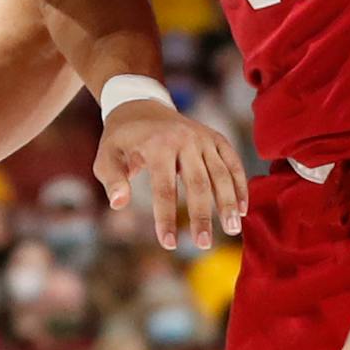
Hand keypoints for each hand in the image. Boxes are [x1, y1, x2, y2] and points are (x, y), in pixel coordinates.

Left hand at [92, 101, 247, 249]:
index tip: (168, 243)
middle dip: (202, 216)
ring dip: (228, 203)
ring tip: (232, 230)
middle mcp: (185, 139)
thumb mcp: (106, 155)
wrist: (141, 105)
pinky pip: (233, 162)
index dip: (166, 217)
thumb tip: (119, 204)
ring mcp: (203, 137)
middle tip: (204, 244)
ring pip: (221, 173)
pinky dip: (240, 185)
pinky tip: (242, 210)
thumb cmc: (122, 138)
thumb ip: (112, 179)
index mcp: (157, 144)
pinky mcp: (216, 138)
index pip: (164, 188)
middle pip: (198, 183)